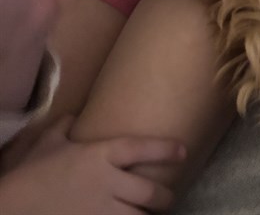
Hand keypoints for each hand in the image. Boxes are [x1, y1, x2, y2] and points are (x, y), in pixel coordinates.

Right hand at [0, 116, 182, 213]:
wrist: (13, 208)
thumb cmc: (32, 174)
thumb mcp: (48, 143)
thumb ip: (65, 125)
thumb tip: (74, 114)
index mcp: (100, 155)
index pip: (142, 148)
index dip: (166, 149)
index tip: (183, 151)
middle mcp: (108, 182)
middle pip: (151, 192)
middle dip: (165, 197)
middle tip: (168, 197)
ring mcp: (102, 211)